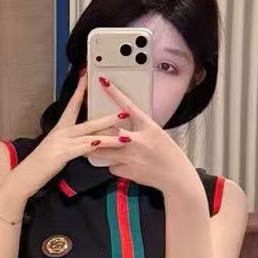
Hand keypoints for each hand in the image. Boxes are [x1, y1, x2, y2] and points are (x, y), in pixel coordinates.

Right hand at [0, 72, 124, 214]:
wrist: (25, 176)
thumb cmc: (40, 165)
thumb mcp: (56, 149)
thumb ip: (71, 143)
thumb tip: (86, 141)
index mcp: (60, 128)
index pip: (73, 105)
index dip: (80, 90)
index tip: (86, 76)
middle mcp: (61, 132)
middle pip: (88, 120)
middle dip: (107, 116)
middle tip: (123, 110)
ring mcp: (61, 142)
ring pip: (89, 134)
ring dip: (109, 134)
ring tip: (125, 134)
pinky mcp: (62, 154)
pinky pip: (83, 148)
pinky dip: (95, 145)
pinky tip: (104, 143)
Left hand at [93, 76, 196, 196]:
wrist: (174, 176)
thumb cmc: (167, 153)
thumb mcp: (156, 133)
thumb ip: (139, 127)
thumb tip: (124, 121)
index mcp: (148, 127)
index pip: (128, 106)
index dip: (114, 93)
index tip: (103, 82)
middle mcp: (137, 141)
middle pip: (107, 132)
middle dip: (93, 130)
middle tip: (82, 126)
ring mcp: (129, 157)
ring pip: (102, 150)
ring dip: (94, 147)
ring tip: (89, 145)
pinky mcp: (125, 171)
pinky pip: (111, 165)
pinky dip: (112, 163)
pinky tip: (120, 163)